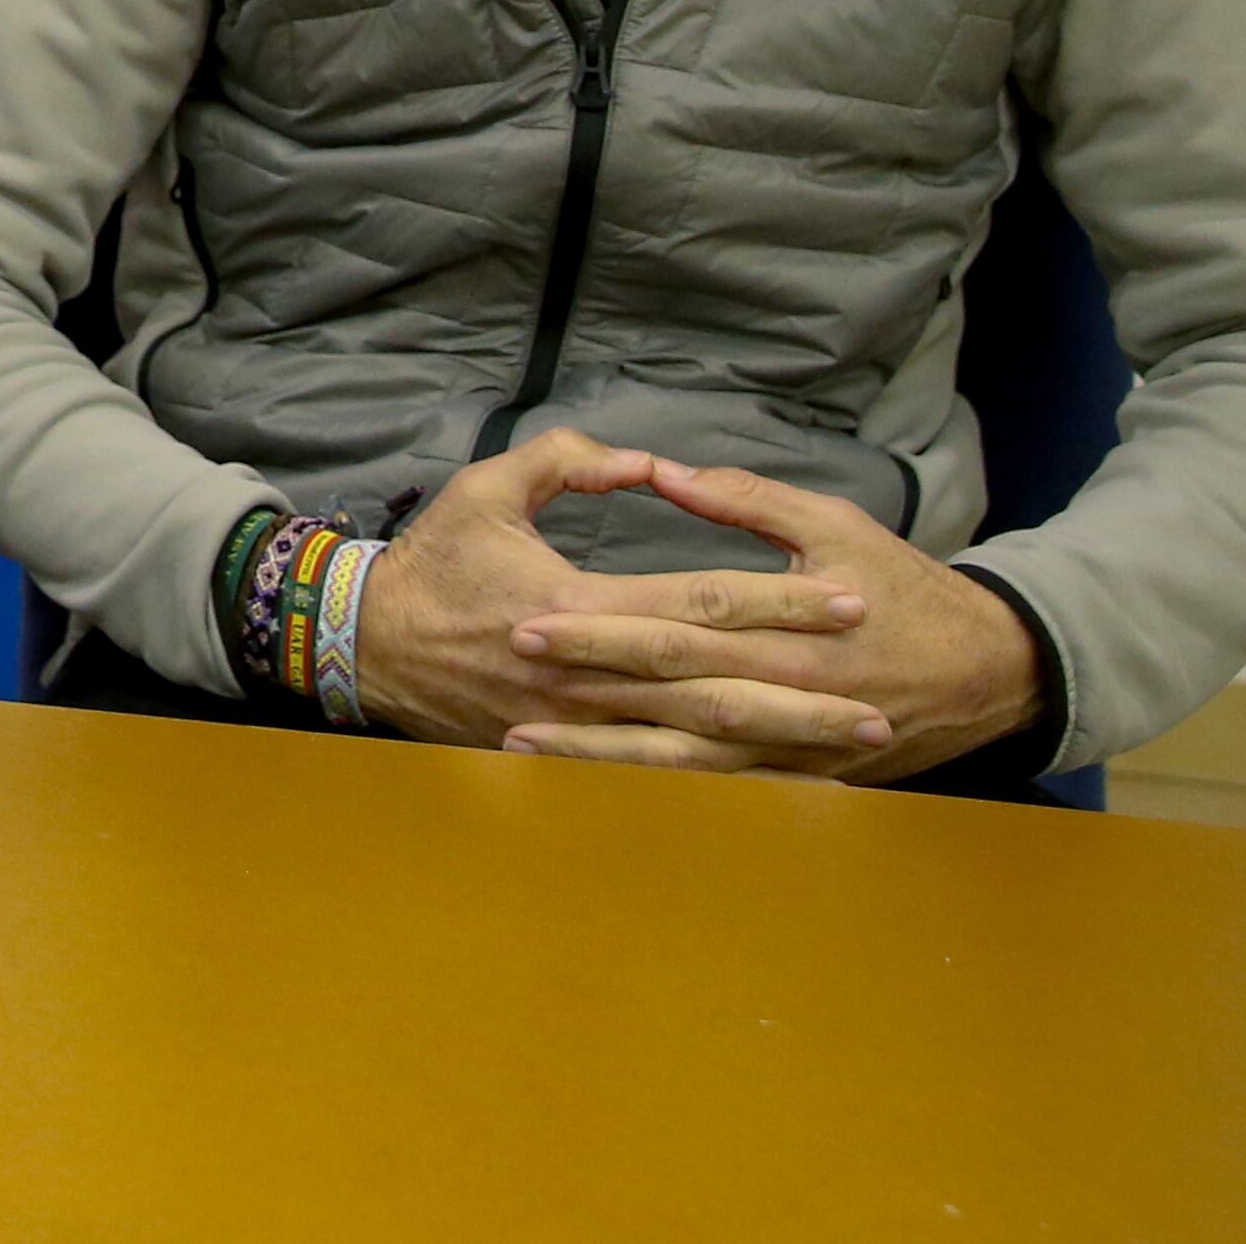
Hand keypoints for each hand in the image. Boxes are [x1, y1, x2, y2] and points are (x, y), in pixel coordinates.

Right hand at [351, 429, 881, 766]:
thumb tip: (644, 460)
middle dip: (805, 696)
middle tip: (882, 702)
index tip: (851, 600)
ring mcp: (577, 726)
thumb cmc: (431, 564)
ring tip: (851, 751)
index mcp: (576, 605)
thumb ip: (567, 463)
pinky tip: (777, 785)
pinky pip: (658, 775)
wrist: (363, 643)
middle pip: (718, 687)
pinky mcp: (566, 755)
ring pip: (698, 742)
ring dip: (780, 748)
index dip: (780, 601)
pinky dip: (723, 782)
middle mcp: (587, 675)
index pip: (700, 602)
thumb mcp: (487, 489)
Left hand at [503, 455, 1042, 782]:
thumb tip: (661, 469)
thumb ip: (746, 501)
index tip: (528, 619)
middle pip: (667, 699)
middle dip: (582, 695)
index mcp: (788, 636)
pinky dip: (656, 792)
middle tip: (507, 682)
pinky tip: (596, 787)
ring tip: (526, 746)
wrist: (992, 673)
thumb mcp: (835, 525)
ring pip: (683, 761)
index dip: (600, 629)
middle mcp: (785, 701)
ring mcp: (792, 751)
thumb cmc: (906, 587)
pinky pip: (717, 792)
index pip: (675, 631)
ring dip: (603, 757)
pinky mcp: (800, 777)